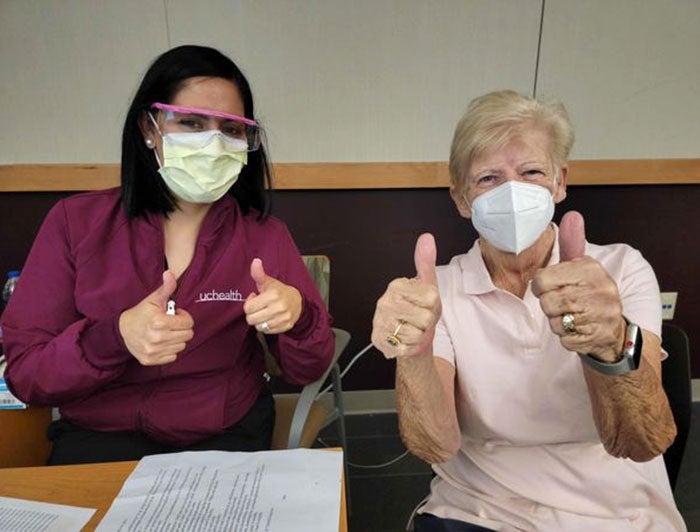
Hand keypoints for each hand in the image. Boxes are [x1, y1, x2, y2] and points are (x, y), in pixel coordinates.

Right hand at [118, 271, 194, 365]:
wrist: (122, 331)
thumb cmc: (142, 313)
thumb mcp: (153, 299)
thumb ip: (166, 288)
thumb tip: (170, 273)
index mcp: (159, 322)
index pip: (188, 323)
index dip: (183, 316)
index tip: (173, 314)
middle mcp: (157, 339)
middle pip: (187, 335)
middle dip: (181, 328)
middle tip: (170, 323)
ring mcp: (154, 351)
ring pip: (181, 346)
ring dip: (176, 339)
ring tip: (165, 332)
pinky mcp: (151, 360)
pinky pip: (173, 357)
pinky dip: (169, 350)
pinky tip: (161, 342)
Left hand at [243, 258, 302, 333]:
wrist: (298, 302)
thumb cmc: (279, 291)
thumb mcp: (268, 282)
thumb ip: (259, 274)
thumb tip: (255, 261)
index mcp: (273, 295)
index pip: (248, 308)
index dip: (249, 303)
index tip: (255, 298)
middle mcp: (279, 307)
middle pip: (251, 319)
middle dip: (252, 313)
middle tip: (259, 307)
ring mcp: (283, 318)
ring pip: (258, 326)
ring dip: (259, 320)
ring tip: (264, 313)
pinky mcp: (286, 327)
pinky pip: (267, 331)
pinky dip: (266, 326)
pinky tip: (270, 318)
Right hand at [371, 233, 441, 358]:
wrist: (408, 337)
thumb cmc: (419, 310)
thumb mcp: (427, 286)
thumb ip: (426, 262)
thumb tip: (427, 237)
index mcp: (397, 286)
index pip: (432, 298)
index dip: (434, 306)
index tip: (424, 306)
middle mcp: (384, 302)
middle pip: (426, 318)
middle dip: (427, 323)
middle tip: (418, 320)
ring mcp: (379, 321)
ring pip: (417, 335)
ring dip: (419, 337)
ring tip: (412, 330)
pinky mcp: (378, 340)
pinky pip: (406, 348)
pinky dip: (410, 348)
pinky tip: (405, 341)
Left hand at [532, 211, 625, 360]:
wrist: (613, 327)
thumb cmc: (588, 293)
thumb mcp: (581, 266)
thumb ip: (572, 243)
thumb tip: (572, 215)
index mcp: (590, 269)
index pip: (542, 280)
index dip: (540, 286)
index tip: (550, 287)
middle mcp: (600, 290)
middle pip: (547, 303)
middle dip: (549, 306)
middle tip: (562, 304)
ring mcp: (602, 314)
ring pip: (555, 323)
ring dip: (558, 322)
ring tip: (571, 316)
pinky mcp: (599, 336)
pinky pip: (565, 340)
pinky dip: (567, 337)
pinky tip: (578, 329)